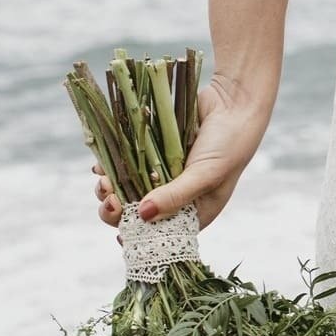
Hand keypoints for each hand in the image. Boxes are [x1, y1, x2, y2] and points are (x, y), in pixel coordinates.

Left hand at [93, 75, 270, 229]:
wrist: (233, 100)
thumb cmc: (230, 143)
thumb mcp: (206, 174)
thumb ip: (176, 196)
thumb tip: (143, 216)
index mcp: (196, 210)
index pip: (164, 234)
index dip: (141, 236)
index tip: (120, 233)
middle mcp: (178, 195)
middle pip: (141, 214)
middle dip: (120, 211)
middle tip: (109, 200)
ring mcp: (164, 173)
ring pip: (129, 189)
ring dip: (112, 189)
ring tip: (104, 180)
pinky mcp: (154, 152)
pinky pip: (128, 164)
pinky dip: (113, 167)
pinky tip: (102, 166)